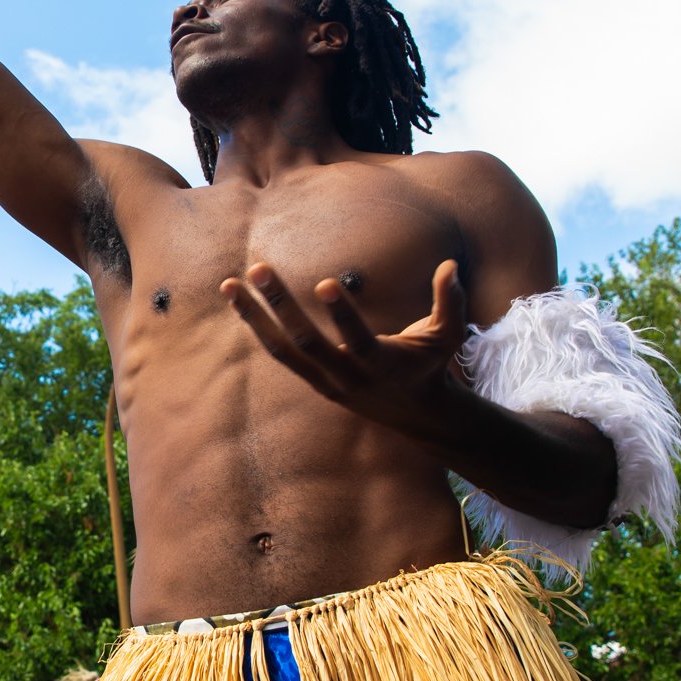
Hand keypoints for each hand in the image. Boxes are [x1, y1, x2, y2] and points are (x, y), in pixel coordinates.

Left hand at [220, 260, 467, 439]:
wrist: (414, 414)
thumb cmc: (430, 365)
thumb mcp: (447, 336)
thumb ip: (449, 301)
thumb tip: (450, 265)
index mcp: (382, 364)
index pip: (359, 339)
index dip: (343, 314)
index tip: (325, 283)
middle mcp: (348, 376)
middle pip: (306, 342)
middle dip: (280, 305)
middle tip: (259, 269)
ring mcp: (326, 381)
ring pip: (282, 349)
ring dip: (254, 317)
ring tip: (230, 285)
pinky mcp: (313, 381)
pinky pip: (279, 354)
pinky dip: (259, 328)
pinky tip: (240, 302)